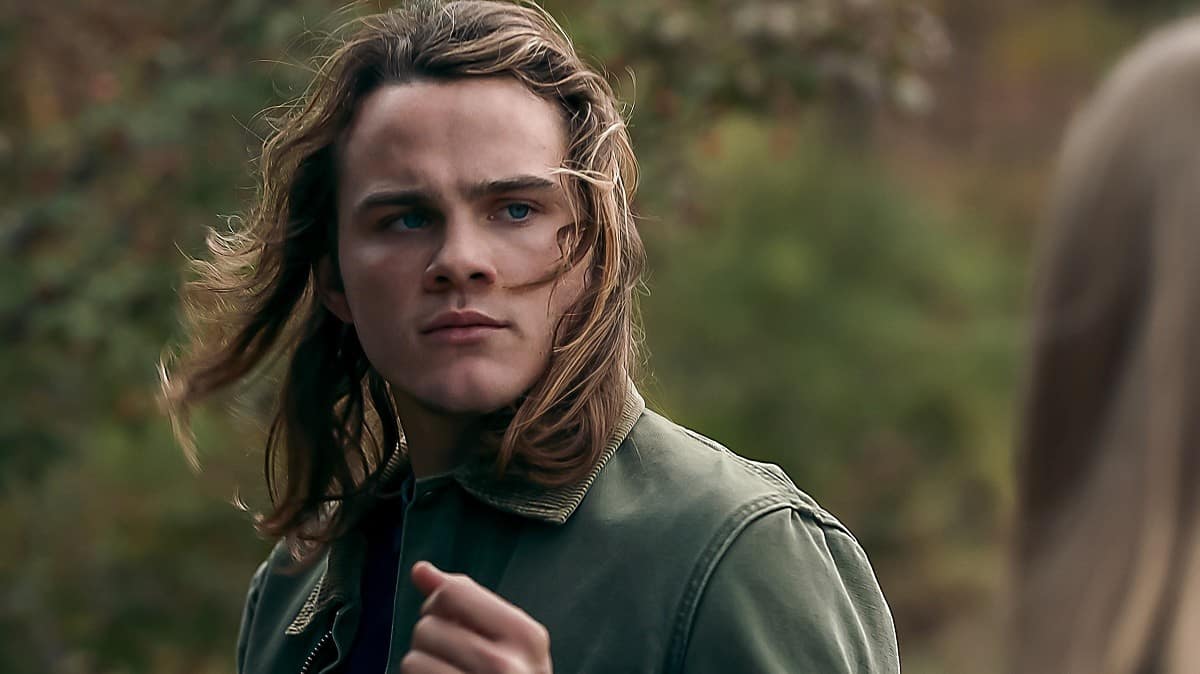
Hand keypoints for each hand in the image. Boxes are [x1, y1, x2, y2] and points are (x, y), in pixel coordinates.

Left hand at [402, 561, 552, 673]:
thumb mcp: (508, 642)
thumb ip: (467, 602)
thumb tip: (421, 569)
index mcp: (525, 634)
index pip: (452, 593)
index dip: (440, 606)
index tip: (454, 625)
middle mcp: (505, 664)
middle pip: (427, 626)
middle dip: (430, 643)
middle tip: (455, 662)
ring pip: (413, 660)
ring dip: (421, 671)